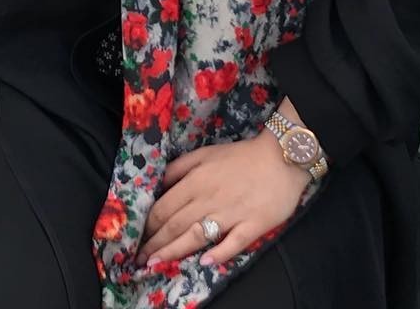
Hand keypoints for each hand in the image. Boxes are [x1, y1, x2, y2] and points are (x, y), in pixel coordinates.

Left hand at [136, 128, 309, 268]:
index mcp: (196, 181)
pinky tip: (204, 262)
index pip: (164, 207)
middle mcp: (209, 199)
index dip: (148, 225)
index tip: (137, 237)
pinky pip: (233, 242)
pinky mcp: (252, 224)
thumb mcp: (205, 153)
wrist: (282, 157)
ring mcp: (231, 214)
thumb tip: (159, 184)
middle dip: (154, 244)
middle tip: (139, 259)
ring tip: (156, 264)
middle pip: (175, 225)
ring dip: (174, 252)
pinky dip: (218, 253)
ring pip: (196, 236)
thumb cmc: (241, 155)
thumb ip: (181, 167)